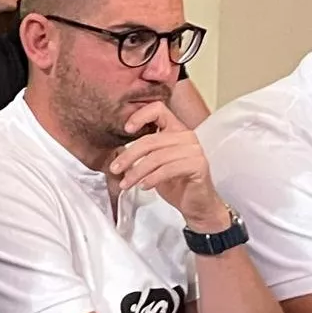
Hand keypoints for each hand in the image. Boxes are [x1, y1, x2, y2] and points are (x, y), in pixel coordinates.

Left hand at [108, 102, 230, 231]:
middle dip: (128, 156)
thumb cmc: (175, 182)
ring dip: (136, 172)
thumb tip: (117, 151)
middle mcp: (187, 136)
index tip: (126, 130)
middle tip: (114, 169)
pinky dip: (151, 178)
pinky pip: (168, 169)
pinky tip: (144, 186)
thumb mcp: (153, 164)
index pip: (158, 110)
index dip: (140, 116)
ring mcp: (194, 150)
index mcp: (175, 130)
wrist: (196, 203)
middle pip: (150, 140)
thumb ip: (141, 152)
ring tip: (126, 184)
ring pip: (156, 157)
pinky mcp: (198, 165)